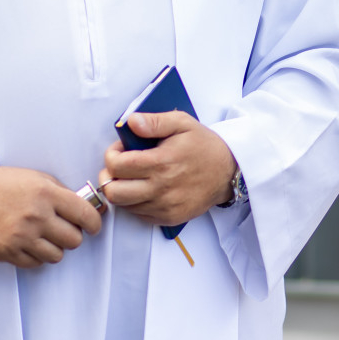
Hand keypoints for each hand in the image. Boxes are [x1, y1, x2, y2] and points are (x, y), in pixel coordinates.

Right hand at [0, 165, 101, 268]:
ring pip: (57, 256)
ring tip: (44, 237)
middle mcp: (37, 216)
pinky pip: (36, 264)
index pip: (85, 215)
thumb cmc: (5, 184)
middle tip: (63, 229)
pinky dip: (37, 257)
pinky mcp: (8, 252)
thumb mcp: (38, 178)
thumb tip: (88, 209)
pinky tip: (30, 243)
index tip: (92, 226)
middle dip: (72, 236)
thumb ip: (63, 194)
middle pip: (74, 240)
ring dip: (55, 248)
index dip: (94, 223)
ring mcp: (22, 236)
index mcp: (47, 194)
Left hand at [98, 112, 236, 226]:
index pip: (118, 166)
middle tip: (119, 166)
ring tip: (134, 176)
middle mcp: (161, 188)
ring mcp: (165, 206)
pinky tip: (145, 188)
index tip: (120, 149)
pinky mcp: (169, 218)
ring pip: (124, 206)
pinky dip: (135, 202)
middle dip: (110, 176)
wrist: (229, 172)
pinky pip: (139, 215)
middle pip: (113, 192)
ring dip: (122, 190)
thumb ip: (155, 121)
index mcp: (162, 162)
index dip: (111, 155)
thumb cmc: (204, 146)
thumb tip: (131, 122)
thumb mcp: (183, 123)